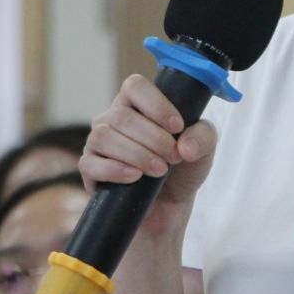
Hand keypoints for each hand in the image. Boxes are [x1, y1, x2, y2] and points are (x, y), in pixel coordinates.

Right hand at [79, 73, 217, 234]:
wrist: (169, 207)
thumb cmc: (183, 169)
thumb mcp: (204, 150)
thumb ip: (204, 137)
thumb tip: (184, 146)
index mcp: (138, 104)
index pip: (134, 86)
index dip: (156, 104)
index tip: (177, 127)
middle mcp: (113, 118)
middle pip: (122, 116)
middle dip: (154, 138)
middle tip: (174, 157)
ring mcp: (97, 143)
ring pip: (104, 136)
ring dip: (137, 154)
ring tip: (160, 170)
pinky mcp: (89, 168)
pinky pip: (90, 163)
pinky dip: (116, 170)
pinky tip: (136, 177)